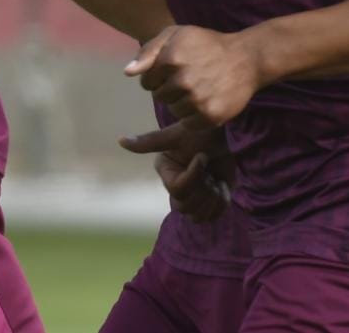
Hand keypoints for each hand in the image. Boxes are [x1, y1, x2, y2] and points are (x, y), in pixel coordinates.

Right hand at [118, 122, 233, 221]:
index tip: (203, 156)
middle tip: (210, 172)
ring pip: (198, 216)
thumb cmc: (201, 131)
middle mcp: (176, 187)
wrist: (228, 137)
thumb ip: (148, 142)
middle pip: (184, 207)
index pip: (177, 189)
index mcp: (166, 173)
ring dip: (212, 197)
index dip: (194, 176)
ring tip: (215, 179)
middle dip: (203, 190)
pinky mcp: (210, 202)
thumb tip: (120, 140)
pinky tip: (221, 185)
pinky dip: (222, 202)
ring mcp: (193, 197)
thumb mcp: (175, 136)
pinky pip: (213, 216)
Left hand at [124, 25, 262, 128]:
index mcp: (171, 58)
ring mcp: (197, 99)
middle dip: (169, 89)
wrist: (246, 59)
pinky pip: (188, 123)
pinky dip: (194, 115)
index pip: (146, 82)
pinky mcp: (210, 115)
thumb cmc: (206, 44)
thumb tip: (128, 72)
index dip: (157, 78)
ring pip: (173, 110)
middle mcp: (183, 80)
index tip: (173, 71)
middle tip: (188, 79)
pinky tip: (205, 100)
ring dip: (181, 103)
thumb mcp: (176, 35)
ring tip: (198, 89)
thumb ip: (148, 51)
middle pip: (159, 97)